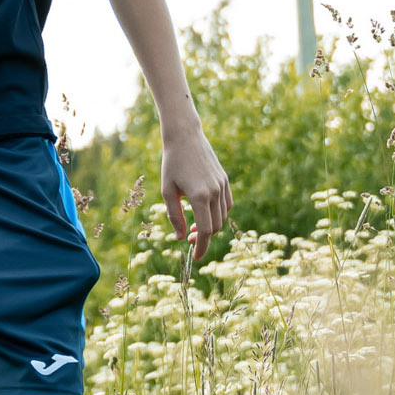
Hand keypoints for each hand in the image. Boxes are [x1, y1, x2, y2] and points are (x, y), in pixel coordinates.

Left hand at [160, 127, 233, 261]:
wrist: (185, 137)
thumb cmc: (172, 164)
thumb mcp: (167, 191)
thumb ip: (174, 216)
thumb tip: (180, 238)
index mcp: (199, 196)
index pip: (205, 231)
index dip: (201, 247)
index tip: (196, 257)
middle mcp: (215, 191)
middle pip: (215, 226)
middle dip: (203, 237)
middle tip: (188, 237)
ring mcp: (222, 185)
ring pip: (222, 216)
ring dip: (211, 226)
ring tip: (194, 225)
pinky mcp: (225, 180)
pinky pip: (227, 204)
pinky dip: (218, 213)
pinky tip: (205, 212)